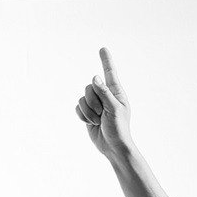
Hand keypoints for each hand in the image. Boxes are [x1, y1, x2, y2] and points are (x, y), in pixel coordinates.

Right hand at [75, 46, 132, 160]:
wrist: (113, 147)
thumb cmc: (118, 129)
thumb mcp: (114, 109)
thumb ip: (104, 92)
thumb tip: (95, 77)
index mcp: (115, 92)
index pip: (109, 73)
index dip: (106, 61)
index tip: (102, 49)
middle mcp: (104, 96)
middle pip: (90, 86)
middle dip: (93, 101)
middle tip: (101, 113)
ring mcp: (95, 105)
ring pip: (83, 97)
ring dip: (88, 111)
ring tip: (98, 120)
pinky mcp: (88, 114)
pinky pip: (78, 107)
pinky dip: (83, 116)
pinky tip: (91, 123)